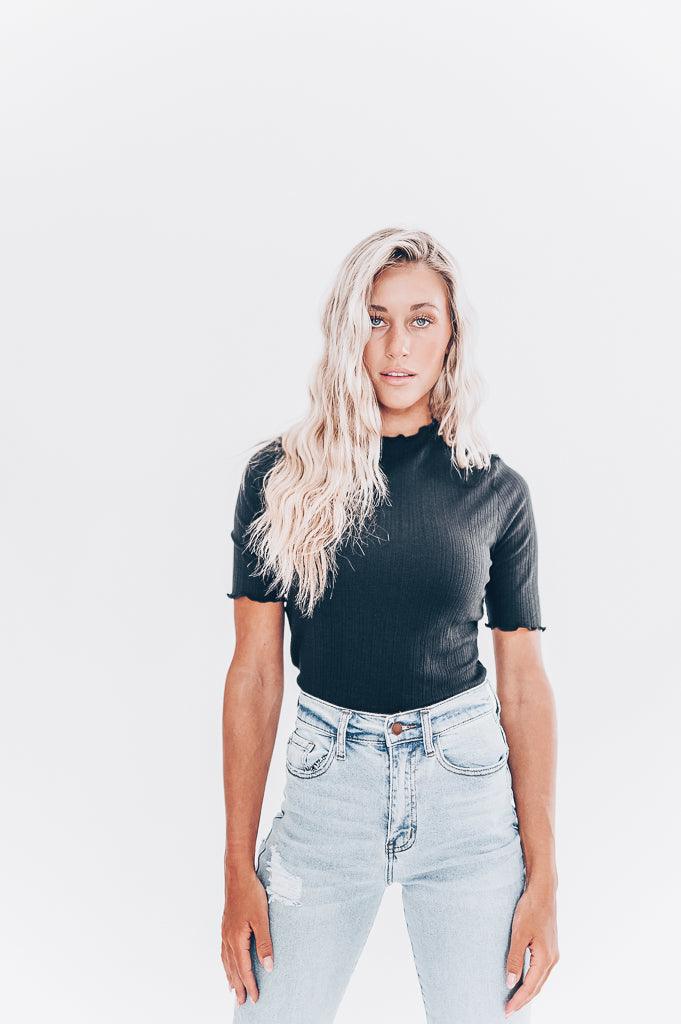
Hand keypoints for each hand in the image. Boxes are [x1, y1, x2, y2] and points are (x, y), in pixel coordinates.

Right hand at [221, 871, 273, 1005]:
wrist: (237, 875)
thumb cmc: (251, 894)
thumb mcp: (262, 918)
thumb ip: (265, 943)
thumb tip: (268, 967)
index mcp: (237, 939)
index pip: (244, 968)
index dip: (250, 984)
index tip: (255, 998)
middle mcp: (228, 938)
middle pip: (232, 968)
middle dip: (238, 985)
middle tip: (242, 1002)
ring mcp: (225, 932)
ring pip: (226, 960)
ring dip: (230, 976)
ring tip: (232, 989)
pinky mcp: (226, 925)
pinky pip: (224, 951)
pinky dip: (226, 962)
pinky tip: (228, 962)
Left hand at [504, 882, 558, 1016]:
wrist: (542, 892)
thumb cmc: (530, 909)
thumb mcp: (518, 934)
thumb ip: (514, 959)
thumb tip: (510, 982)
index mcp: (545, 958)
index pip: (530, 987)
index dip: (518, 1000)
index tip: (507, 1010)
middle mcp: (552, 959)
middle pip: (537, 987)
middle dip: (523, 1000)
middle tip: (508, 1010)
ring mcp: (553, 953)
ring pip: (540, 980)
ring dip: (528, 991)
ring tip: (514, 1000)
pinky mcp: (549, 948)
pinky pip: (541, 971)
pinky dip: (532, 980)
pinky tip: (523, 981)